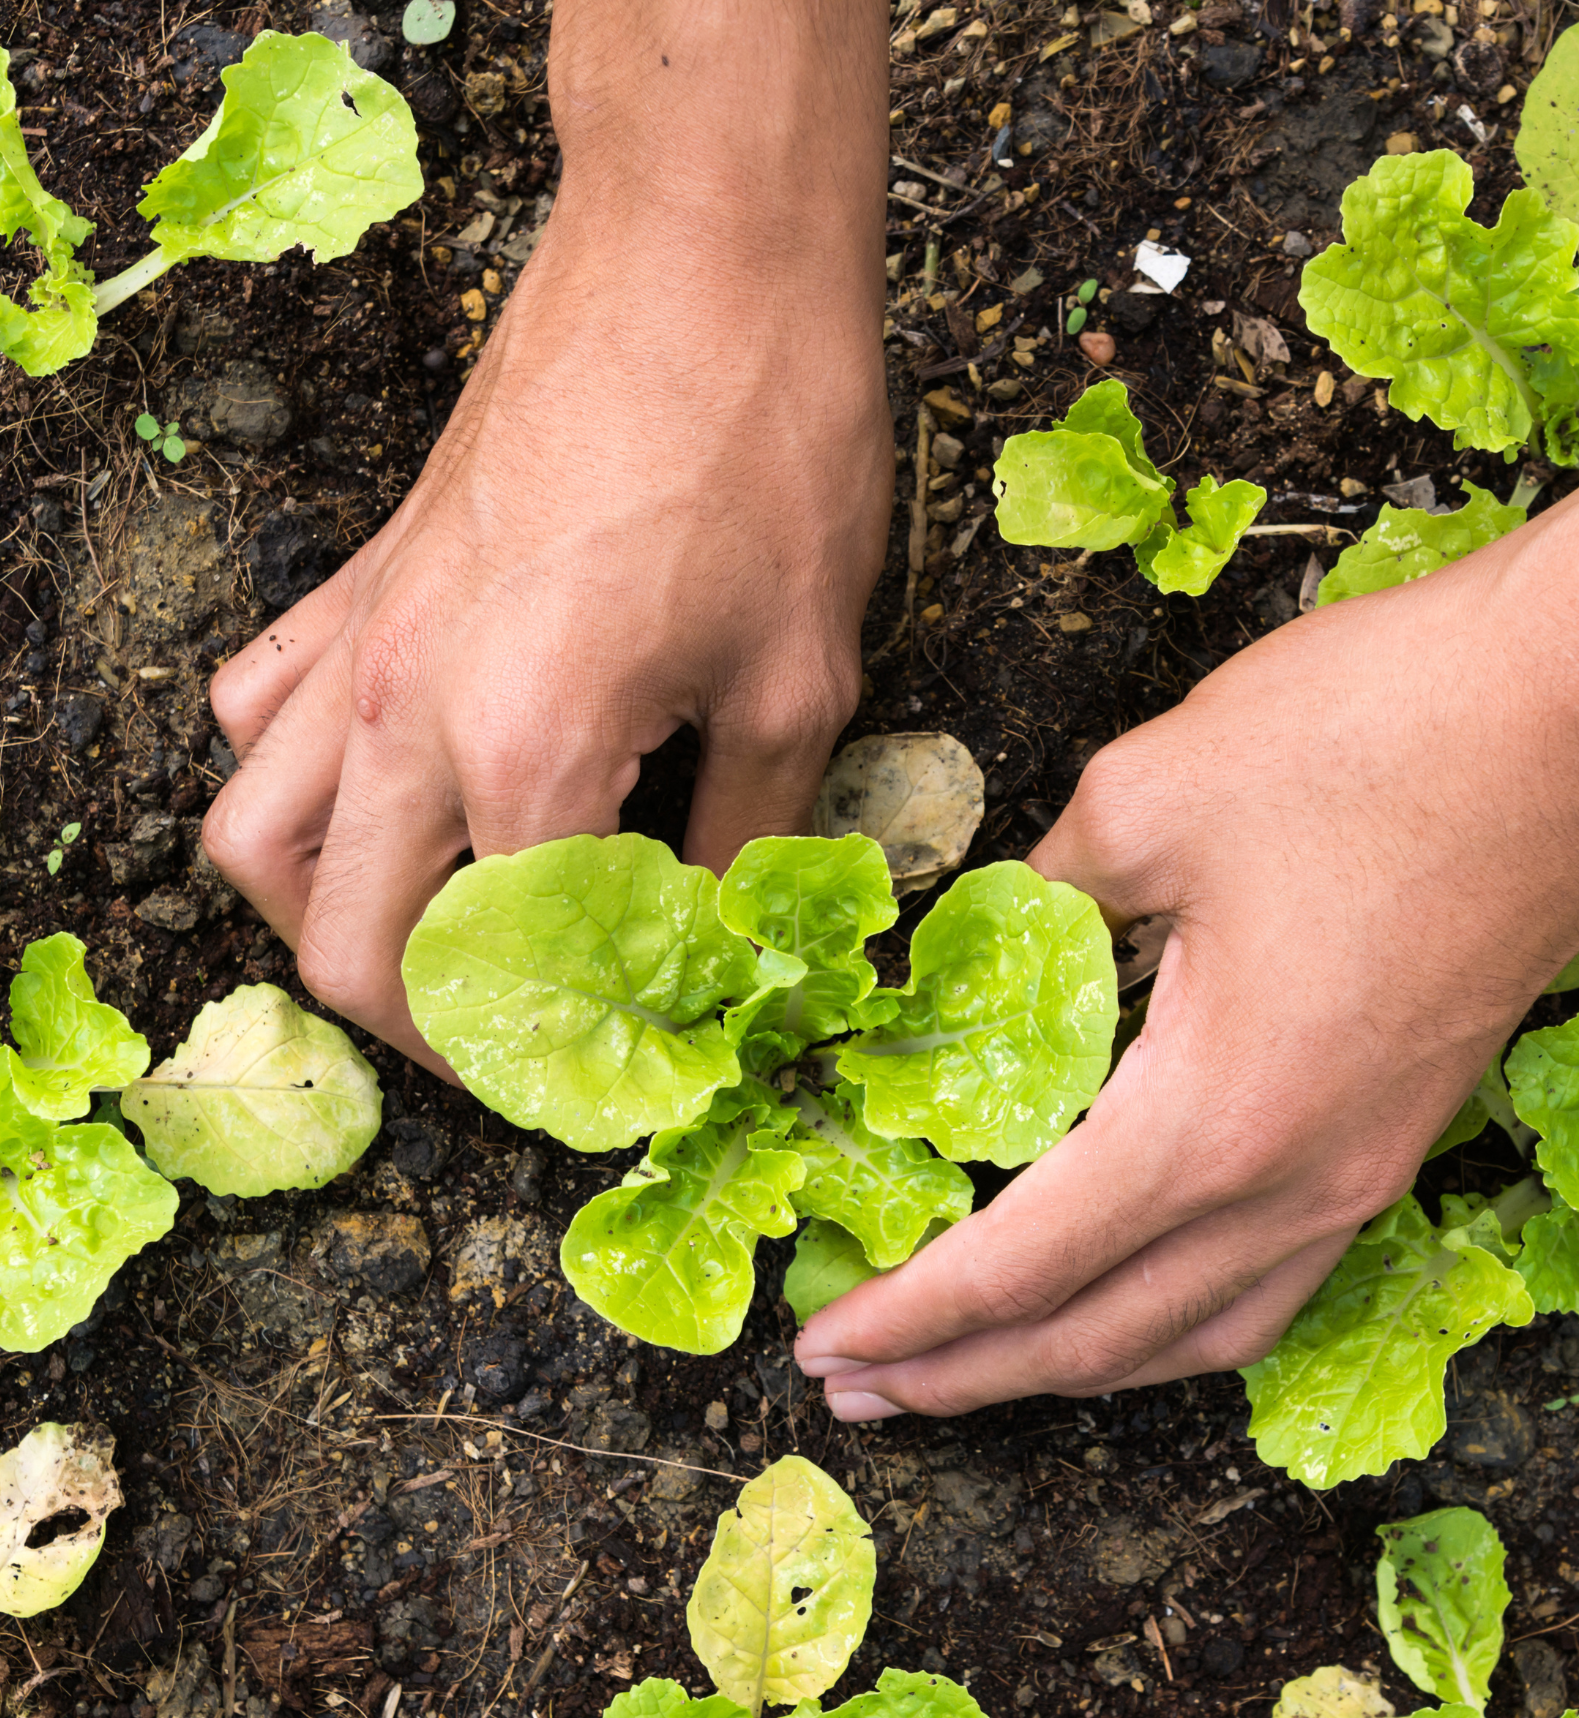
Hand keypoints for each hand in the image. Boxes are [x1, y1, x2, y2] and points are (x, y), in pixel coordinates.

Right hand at [202, 2, 890, 1072]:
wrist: (698, 257)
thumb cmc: (767, 451)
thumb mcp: (800, 683)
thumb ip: (747, 843)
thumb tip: (726, 946)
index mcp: (526, 754)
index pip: (503, 976)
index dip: (565, 1058)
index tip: (626, 1080)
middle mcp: (409, 712)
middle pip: (344, 946)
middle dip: (430, 1033)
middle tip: (527, 1048)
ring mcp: (365, 641)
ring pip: (260, 841)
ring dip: (330, 925)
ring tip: (435, 948)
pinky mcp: (363, 579)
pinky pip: (265, 715)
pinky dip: (295, 790)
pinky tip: (386, 799)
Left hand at [793, 539, 1578, 1417]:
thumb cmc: (1379, 736)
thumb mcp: (1148, 798)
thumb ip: (1038, 899)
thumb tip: (985, 946)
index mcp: (1211, 1120)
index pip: (1020, 1266)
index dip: (910, 1318)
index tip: (822, 1347)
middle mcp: (1295, 1185)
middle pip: (1103, 1336)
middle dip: (969, 1372)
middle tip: (860, 1386)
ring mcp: (1368, 1170)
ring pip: (1199, 1333)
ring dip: (1077, 1362)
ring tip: (980, 1366)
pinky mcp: (1409, 1131)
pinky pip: (1273, 1281)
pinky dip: (1177, 1317)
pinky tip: (1137, 1289)